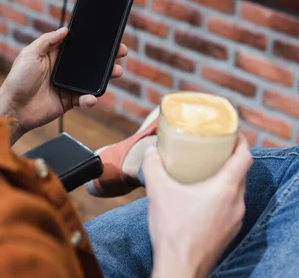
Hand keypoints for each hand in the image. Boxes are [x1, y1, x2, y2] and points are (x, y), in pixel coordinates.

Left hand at [0, 28, 126, 143]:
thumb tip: (65, 29)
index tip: (107, 36)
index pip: (77, 45)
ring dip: (105, 76)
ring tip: (116, 71)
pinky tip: (93, 97)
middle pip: (89, 61)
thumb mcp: (29, 54)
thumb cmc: (17, 80)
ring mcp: (67, 85)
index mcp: (54, 55)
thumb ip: (47, 41)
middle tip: (120, 52)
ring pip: (91, 79)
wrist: (13, 109)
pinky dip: (90, 98)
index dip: (92, 41)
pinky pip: (84, 98)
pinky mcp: (68, 101)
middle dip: (106, 57)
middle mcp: (63, 69)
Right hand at [142, 135, 252, 277]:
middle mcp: (236, 203)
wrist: (179, 268)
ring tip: (207, 168)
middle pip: (242, 172)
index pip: (245, 157)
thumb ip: (153, 166)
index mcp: (226, 189)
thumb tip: (152, 150)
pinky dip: (223, 195)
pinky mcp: (229, 232)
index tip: (231, 132)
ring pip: (237, 190)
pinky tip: (203, 195)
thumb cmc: (173, 230)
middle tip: (214, 146)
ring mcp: (235, 220)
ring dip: (227, 177)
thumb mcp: (158, 191)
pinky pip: (232, 206)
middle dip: (231, 157)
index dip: (241, 141)